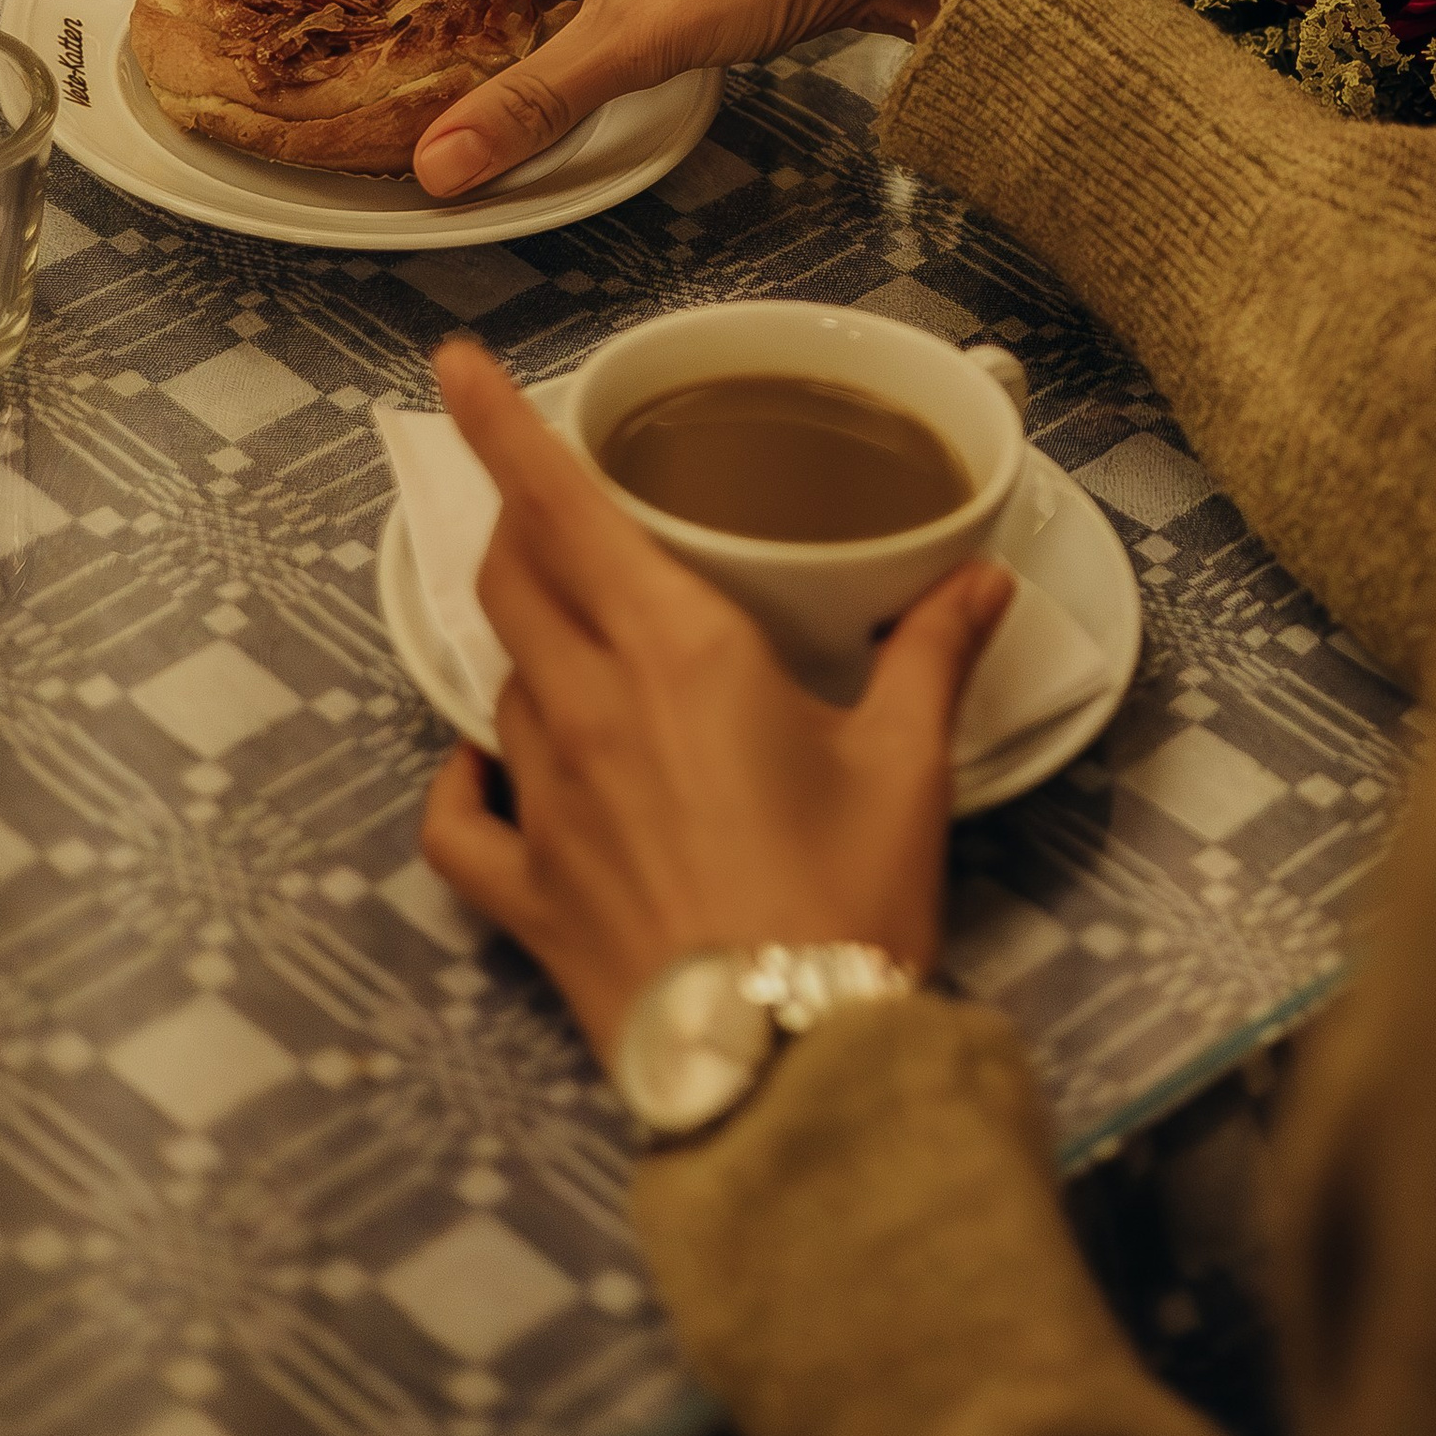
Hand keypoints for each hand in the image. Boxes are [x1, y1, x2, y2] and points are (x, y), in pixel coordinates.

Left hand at [419, 339, 1012, 1058]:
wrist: (789, 1070)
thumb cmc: (848, 904)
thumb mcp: (907, 763)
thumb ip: (932, 650)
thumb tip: (979, 579)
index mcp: (677, 652)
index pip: (560, 507)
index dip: (502, 427)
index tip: (456, 365)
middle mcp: (590, 710)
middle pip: (513, 578)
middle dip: (519, 520)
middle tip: (550, 495)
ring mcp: (544, 806)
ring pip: (500, 680)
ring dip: (527, 641)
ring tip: (577, 634)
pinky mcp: (527, 896)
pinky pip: (458, 817)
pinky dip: (464, 778)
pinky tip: (490, 763)